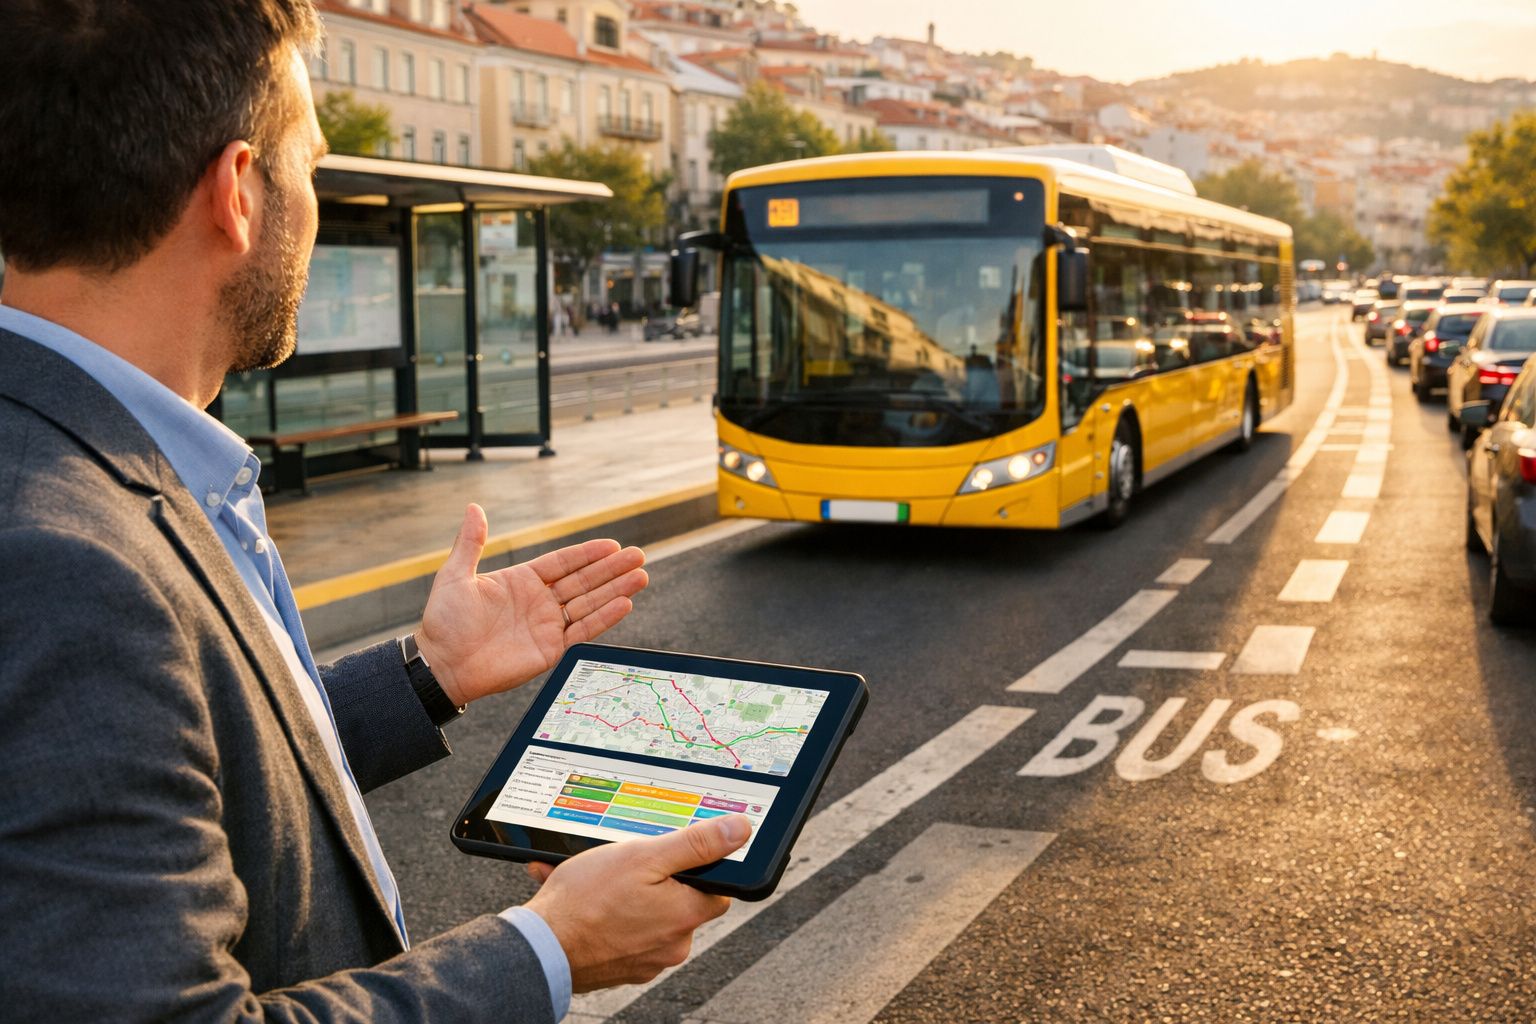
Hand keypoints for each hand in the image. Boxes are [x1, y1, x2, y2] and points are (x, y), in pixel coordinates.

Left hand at [415, 504, 647, 705]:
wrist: (442, 665)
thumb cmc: (444, 622)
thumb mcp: (456, 575)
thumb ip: (471, 543)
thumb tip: (474, 508)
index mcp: (522, 581)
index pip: (563, 563)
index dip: (588, 554)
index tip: (612, 544)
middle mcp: (539, 602)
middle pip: (584, 581)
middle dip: (611, 569)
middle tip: (638, 556)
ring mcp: (547, 626)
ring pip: (589, 603)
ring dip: (616, 590)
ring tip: (641, 576)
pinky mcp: (551, 650)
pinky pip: (583, 631)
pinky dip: (605, 618)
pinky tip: (624, 604)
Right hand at [524, 815, 750, 991]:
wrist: (539, 948)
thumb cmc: (587, 902)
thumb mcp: (644, 856)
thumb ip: (695, 844)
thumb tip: (739, 830)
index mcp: (685, 916)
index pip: (716, 887)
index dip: (697, 865)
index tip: (674, 853)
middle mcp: (672, 946)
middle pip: (679, 899)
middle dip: (653, 877)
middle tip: (624, 860)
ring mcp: (645, 960)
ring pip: (646, 913)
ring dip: (623, 892)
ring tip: (592, 874)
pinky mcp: (619, 966)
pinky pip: (620, 929)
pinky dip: (605, 911)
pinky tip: (581, 892)